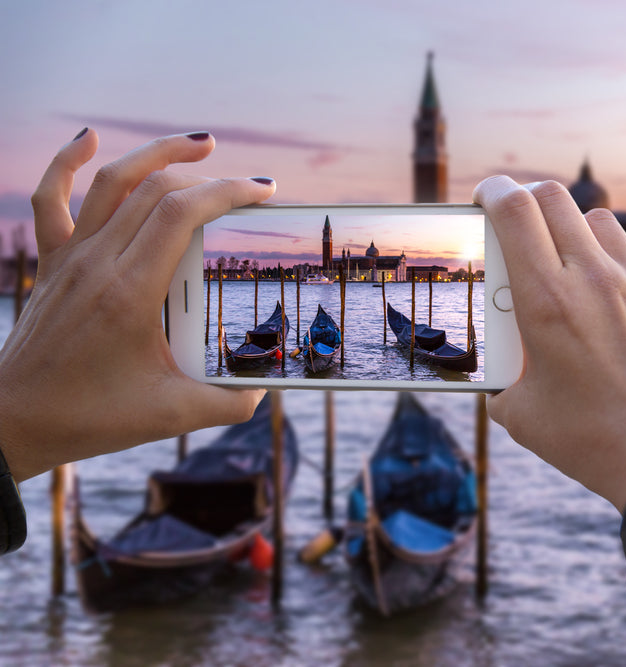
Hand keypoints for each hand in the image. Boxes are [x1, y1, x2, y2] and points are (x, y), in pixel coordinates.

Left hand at [0, 130, 271, 481]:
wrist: (14, 422)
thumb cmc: (90, 417)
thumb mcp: (172, 416)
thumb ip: (228, 402)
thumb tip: (266, 387)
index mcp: (129, 293)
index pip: (182, 215)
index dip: (228, 193)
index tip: (262, 192)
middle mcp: (97, 263)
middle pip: (154, 191)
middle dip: (208, 175)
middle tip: (248, 184)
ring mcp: (70, 259)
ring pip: (110, 181)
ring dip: (155, 154)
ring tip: (197, 145)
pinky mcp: (52, 264)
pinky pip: (52, 199)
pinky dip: (67, 162)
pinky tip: (89, 138)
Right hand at [474, 177, 625, 511]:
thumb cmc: (589, 442)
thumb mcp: (522, 415)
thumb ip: (503, 380)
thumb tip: (501, 371)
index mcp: (545, 301)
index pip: (514, 209)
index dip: (493, 191)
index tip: (484, 197)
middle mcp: (592, 279)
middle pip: (553, 198)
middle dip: (526, 200)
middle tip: (517, 224)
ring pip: (599, 221)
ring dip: (574, 230)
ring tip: (567, 264)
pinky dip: (618, 261)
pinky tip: (613, 293)